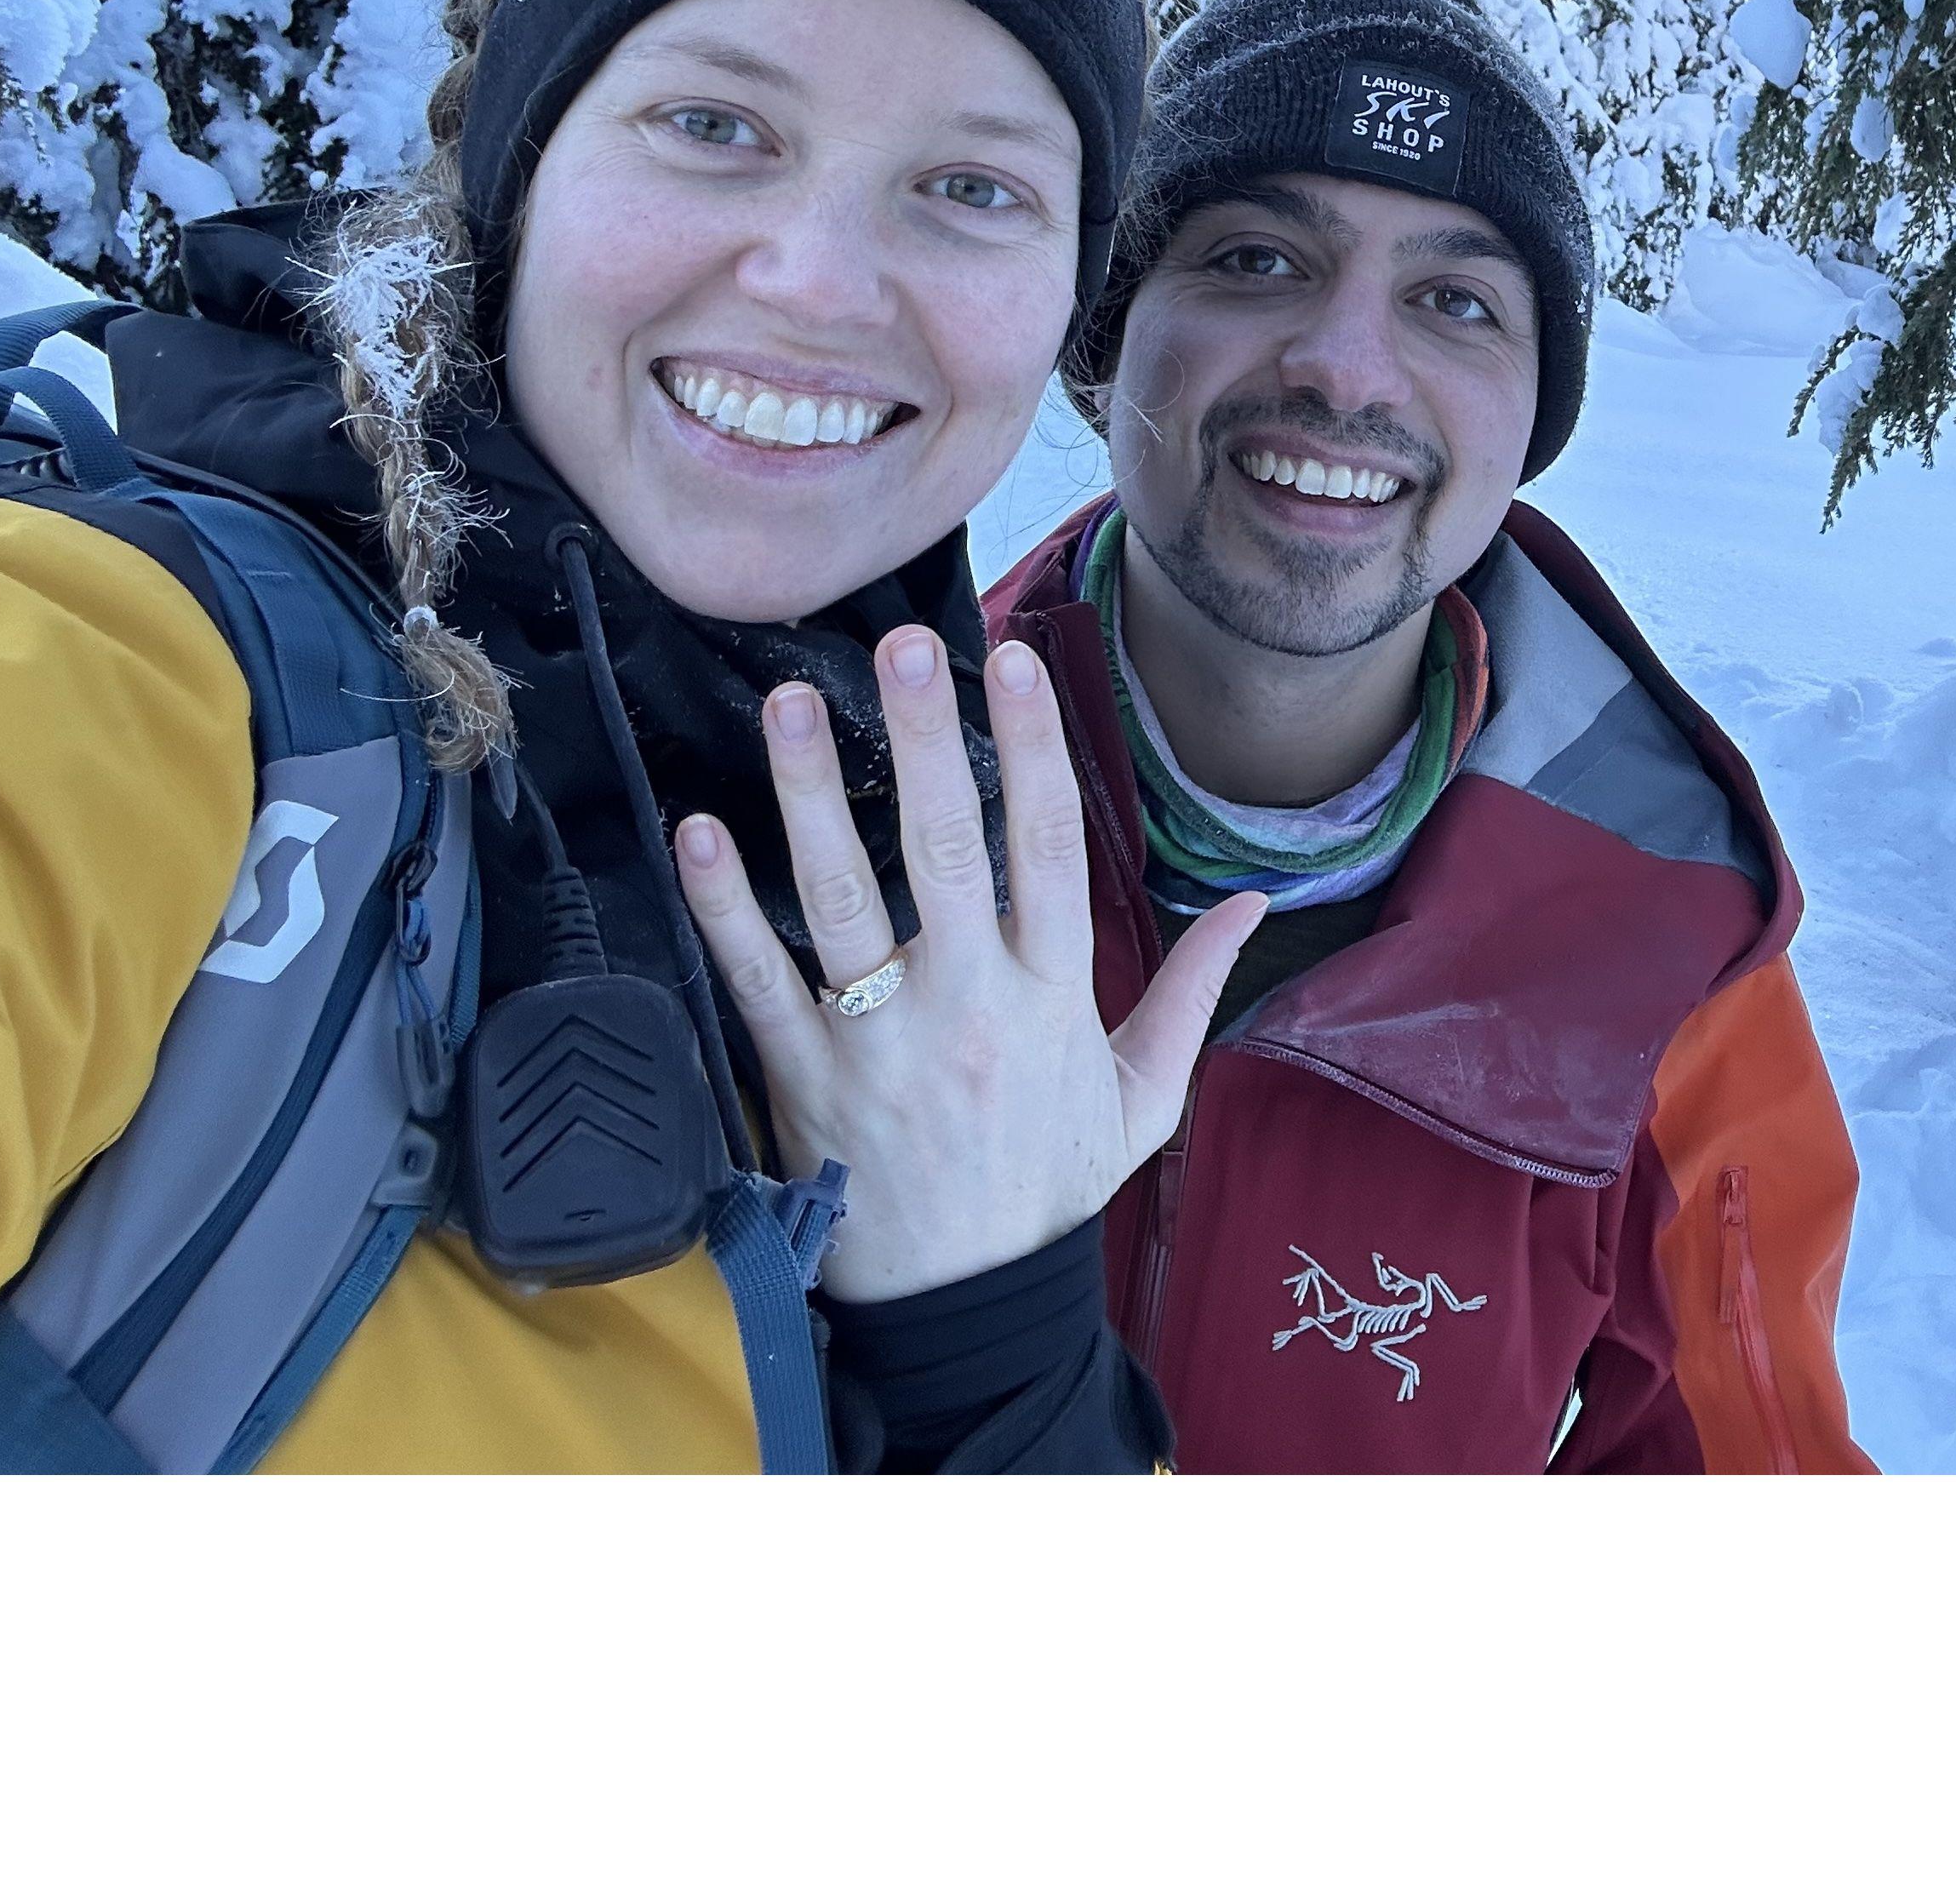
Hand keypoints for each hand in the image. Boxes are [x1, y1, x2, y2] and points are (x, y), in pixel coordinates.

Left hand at [676, 622, 1261, 1303]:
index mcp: (1054, 997)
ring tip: (792, 704)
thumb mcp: (1146, 1098)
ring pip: (841, 900)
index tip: (1016, 662)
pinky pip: (756, 982)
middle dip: (925, 738)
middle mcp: (969, 1005)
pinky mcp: (805, 1081)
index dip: (1036, 745)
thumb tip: (1255, 902)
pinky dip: (723, 907)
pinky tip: (700, 832)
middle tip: (899, 645)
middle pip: (946, 849)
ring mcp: (880, 1042)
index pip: (1050, 845)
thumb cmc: (1050, 1192)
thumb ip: (1192, 991)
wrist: (968, 1310)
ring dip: (812, 794)